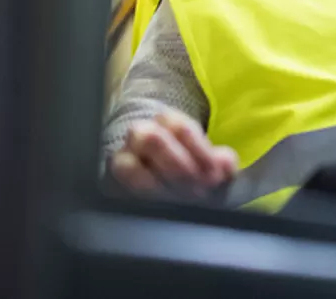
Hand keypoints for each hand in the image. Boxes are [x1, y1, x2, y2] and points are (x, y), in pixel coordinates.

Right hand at [109, 110, 237, 196]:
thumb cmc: (190, 172)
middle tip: (198, 192)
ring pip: (128, 166)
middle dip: (178, 168)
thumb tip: (225, 164)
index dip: (200, 152)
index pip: (181, 128)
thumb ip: (222, 162)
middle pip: (152, 139)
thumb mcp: (209, 164)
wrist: (159, 183)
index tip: (215, 176)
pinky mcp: (110, 185)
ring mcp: (122, 159)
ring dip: (157, 189)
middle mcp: (141, 135)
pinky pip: (116, 192)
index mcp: (168, 122)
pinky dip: (140, 203)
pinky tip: (160, 213)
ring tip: (180, 205)